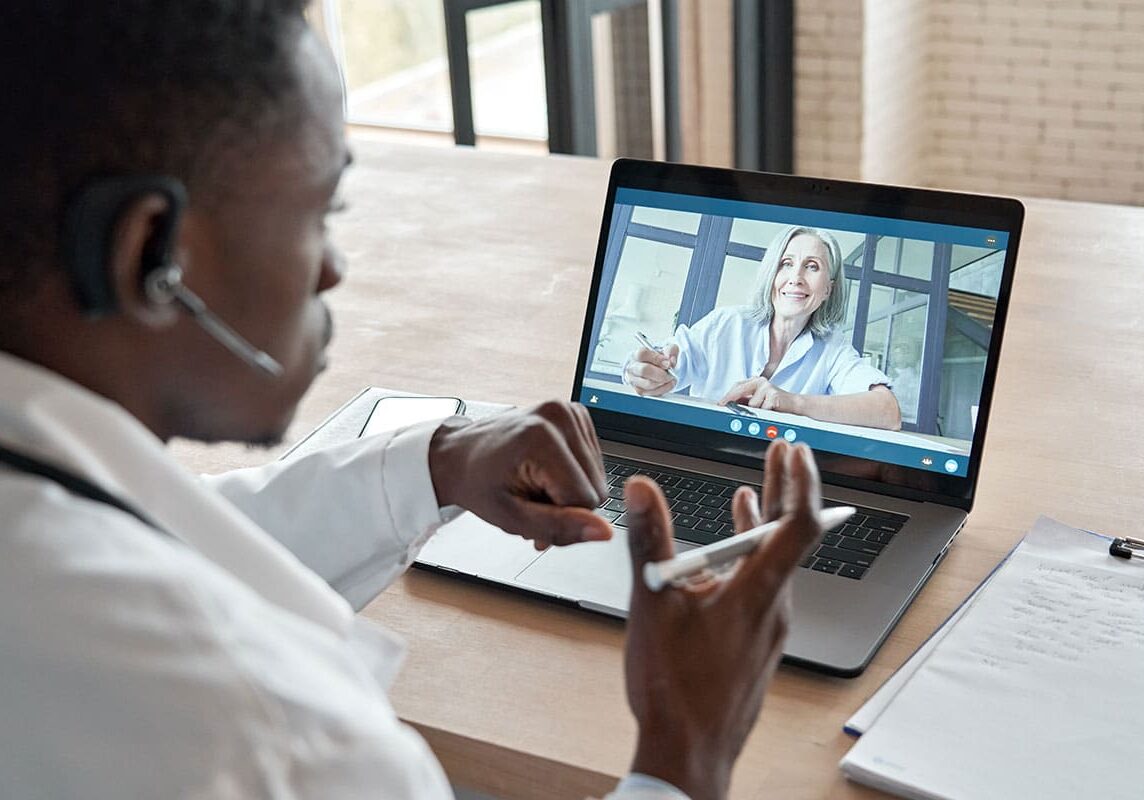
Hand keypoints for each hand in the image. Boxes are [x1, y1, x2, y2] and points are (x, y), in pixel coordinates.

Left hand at [428, 401, 611, 549]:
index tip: (534, 513)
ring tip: (536, 485)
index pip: (586, 500)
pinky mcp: (576, 414)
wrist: (462, 454)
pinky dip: (572, 474)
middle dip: (567, 506)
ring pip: (598, 479)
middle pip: (596, 489)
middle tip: (532, 501)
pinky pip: (594, 463)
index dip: (563, 519)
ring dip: (570, 491)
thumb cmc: (478, 482)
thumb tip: (603, 532)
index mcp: (541, 437)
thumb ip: (559, 527)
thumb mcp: (511, 517)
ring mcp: (570, 411)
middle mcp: (560, 416)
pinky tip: (546, 471)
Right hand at [622, 440, 822, 799]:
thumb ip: (649, 541)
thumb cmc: (675, 690)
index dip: (800, 482)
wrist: (690, 754)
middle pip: (790, 537)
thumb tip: (644, 490)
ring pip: (775, 563)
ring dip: (765, 524)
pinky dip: (751, 559)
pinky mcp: (756, 643)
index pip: (798, 525)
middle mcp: (774, 608)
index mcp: (758, 594)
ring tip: (755, 491)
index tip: (793, 452)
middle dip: (785, 489)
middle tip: (782, 452)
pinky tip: (730, 556)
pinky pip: (764, 588)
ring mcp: (768, 628)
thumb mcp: (653, 604)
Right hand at [624, 344, 678, 396]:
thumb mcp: (666, 350)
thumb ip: (670, 351)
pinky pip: (652, 393)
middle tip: (670, 374)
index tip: (667, 363)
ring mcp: (634, 381)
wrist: (654, 368)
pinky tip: (667, 384)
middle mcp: (633, 368)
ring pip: (649, 384)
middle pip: (643, 370)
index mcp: (636, 355)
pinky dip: (663, 389)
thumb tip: (671, 361)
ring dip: (664, 382)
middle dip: (660, 373)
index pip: (642, 354)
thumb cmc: (657, 359)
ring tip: (671, 378)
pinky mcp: (640, 391)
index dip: (656, 358)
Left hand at [719, 376, 796, 411]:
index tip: (721, 403)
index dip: (728, 395)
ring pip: (751, 404)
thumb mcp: (758, 400)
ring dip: (756, 411)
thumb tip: (730, 404)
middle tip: (724, 406)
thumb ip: (745, 400)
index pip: (737, 386)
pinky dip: (765, 413)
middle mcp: (760, 382)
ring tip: (765, 410)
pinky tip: (771, 411)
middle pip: (740, 389)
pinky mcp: (774, 395)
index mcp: (755, 381)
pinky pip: (762, 409)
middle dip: (731, 399)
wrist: (794, 405)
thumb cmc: (775, 403)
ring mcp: (767, 387)